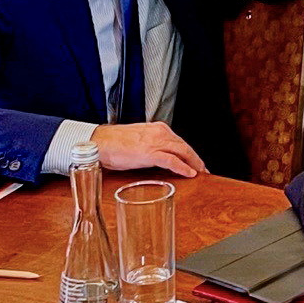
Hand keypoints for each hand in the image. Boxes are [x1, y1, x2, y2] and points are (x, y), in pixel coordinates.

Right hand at [91, 121, 205, 177]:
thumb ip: (151, 147)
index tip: (196, 162)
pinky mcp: (150, 153)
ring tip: (201, 173)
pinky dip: (183, 167)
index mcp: (157, 129)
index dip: (190, 153)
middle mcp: (160, 132)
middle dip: (196, 159)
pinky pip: (172, 160)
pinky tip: (190, 174)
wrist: (99, 142)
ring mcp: (156, 142)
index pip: (179, 141)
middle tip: (204, 170)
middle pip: (185, 146)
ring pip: (183, 151)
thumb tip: (158, 159)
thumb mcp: (138, 142)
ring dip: (194, 163)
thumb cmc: (113, 144)